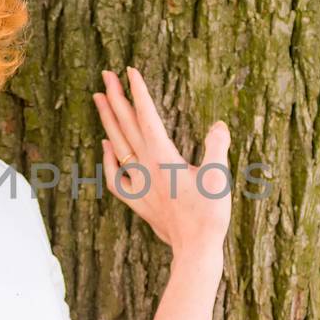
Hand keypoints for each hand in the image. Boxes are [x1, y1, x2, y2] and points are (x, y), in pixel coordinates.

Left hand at [92, 67, 232, 257]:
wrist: (195, 249)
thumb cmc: (209, 214)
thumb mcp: (219, 176)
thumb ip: (217, 146)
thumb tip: (218, 124)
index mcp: (163, 156)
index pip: (147, 115)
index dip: (138, 91)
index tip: (129, 71)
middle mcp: (145, 166)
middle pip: (126, 125)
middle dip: (116, 97)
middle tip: (106, 74)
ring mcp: (138, 183)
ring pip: (117, 144)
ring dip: (107, 120)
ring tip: (99, 99)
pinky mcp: (138, 200)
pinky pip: (115, 176)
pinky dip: (108, 158)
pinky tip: (105, 146)